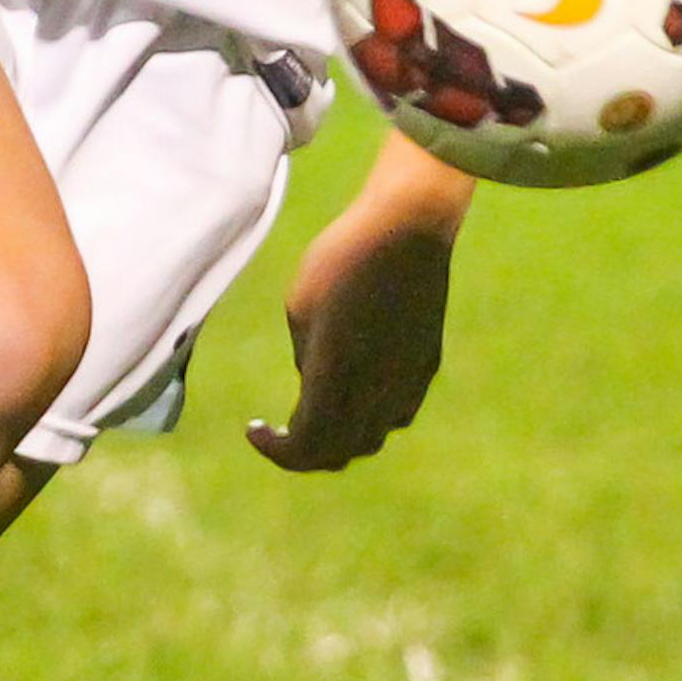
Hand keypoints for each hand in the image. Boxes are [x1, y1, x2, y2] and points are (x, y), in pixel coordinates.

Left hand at [246, 138, 469, 472]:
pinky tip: (353, 390)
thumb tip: (314, 389)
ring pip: (372, 438)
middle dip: (304, 452)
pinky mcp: (426, 364)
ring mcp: (408, 380)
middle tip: (279, 433)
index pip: (307, 446)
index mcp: (339, 377)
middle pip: (340, 453)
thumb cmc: (342, 257)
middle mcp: (378, 389)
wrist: (408, 227)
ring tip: (314, 414)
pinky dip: (369, 418)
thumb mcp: (301, 308)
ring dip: (339, 438)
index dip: (276, 451)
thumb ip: (307, 362)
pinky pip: (396, 413)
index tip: (255, 429)